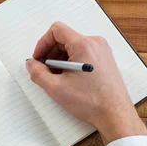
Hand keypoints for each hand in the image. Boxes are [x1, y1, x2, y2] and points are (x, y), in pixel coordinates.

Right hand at [25, 22, 146, 144]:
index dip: (43, 43)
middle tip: (45, 71)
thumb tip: (31, 64)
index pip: (57, 30)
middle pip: (65, 38)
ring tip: (58, 77)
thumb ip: (38, 73)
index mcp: (84, 45)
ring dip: (61, 59)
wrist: (115, 114)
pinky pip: (83, 53)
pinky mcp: (105, 59)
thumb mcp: (56, 88)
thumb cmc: (91, 102)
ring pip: (73, 46)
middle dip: (51, 53)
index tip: (38, 58)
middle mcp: (95, 43)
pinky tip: (69, 79)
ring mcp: (102, 51)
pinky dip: (72, 62)